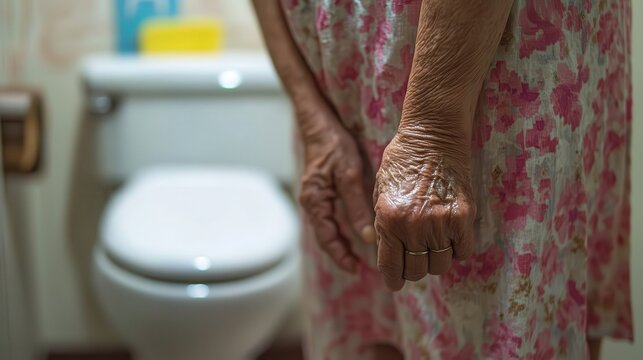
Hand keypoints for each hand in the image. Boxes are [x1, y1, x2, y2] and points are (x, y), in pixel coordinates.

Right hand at [297, 101, 375, 272]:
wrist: (319, 122)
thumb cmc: (333, 144)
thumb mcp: (349, 175)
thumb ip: (357, 207)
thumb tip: (366, 237)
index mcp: (315, 202)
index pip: (327, 238)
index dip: (341, 256)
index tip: (357, 269)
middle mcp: (311, 203)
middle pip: (325, 237)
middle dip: (342, 253)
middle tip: (361, 267)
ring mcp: (315, 198)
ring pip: (328, 228)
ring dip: (342, 243)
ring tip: (360, 256)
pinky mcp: (321, 191)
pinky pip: (330, 217)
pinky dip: (341, 228)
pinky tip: (355, 232)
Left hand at [373, 130, 475, 289]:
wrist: (432, 135)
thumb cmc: (402, 160)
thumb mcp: (380, 192)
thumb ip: (383, 224)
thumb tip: (388, 252)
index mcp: (388, 219)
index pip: (390, 265)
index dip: (393, 279)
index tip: (395, 282)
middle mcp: (413, 225)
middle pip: (416, 270)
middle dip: (413, 269)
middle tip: (415, 261)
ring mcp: (440, 222)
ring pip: (440, 264)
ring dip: (436, 260)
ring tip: (433, 247)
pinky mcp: (463, 216)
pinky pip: (463, 251)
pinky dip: (457, 250)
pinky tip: (451, 240)